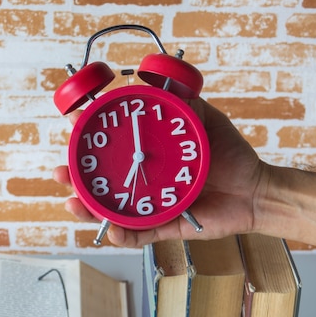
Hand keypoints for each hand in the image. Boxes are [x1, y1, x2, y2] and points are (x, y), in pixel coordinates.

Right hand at [53, 98, 267, 247]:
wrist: (255, 191)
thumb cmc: (231, 156)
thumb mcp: (206, 121)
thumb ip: (184, 103)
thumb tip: (156, 81)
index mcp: (148, 156)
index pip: (111, 148)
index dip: (89, 139)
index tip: (73, 122)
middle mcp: (143, 181)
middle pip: (100, 183)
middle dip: (76, 179)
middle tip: (61, 172)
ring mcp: (150, 206)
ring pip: (111, 211)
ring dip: (88, 209)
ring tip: (73, 202)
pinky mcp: (163, 228)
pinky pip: (138, 235)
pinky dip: (122, 235)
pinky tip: (110, 229)